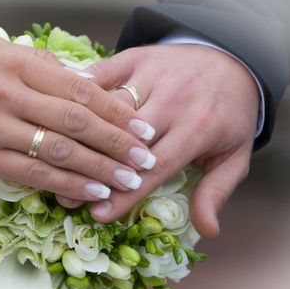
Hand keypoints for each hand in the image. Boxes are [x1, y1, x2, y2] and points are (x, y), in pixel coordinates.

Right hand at [0, 39, 156, 200]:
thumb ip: (40, 66)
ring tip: (130, 181)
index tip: (143, 128)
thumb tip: (86, 84)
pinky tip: (93, 193)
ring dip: (100, 169)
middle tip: (147, 159)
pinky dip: (67, 185)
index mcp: (15, 63)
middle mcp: (7, 93)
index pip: (79, 90)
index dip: (117, 112)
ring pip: (59, 151)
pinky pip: (34, 174)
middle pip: (76, 121)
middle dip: (117, 143)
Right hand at [59, 44, 258, 236]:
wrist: (233, 59)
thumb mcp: (235, 155)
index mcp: (198, 128)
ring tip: (54, 161)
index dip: (126, 193)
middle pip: (123, 139)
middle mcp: (172, 100)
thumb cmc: (228, 114)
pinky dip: (79, 92)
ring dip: (80, 135)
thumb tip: (208, 232)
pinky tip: (58, 112)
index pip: (155, 167)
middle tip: (66, 195)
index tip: (99, 214)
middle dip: (94, 168)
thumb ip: (218, 191)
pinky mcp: (134, 56)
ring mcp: (151, 75)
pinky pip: (101, 74)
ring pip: (106, 107)